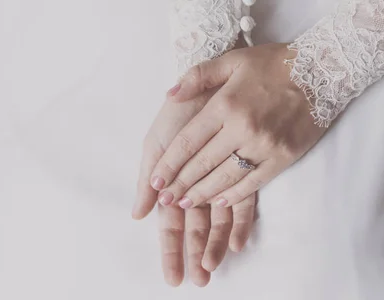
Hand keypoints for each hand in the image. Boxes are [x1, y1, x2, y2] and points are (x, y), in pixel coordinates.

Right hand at [133, 92, 255, 286]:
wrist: (206, 82)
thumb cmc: (178, 110)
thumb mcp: (157, 142)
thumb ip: (149, 178)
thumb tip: (138, 215)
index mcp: (174, 182)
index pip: (171, 224)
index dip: (171, 250)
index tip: (173, 277)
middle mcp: (199, 185)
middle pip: (197, 228)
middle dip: (196, 254)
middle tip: (198, 280)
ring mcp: (222, 179)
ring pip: (220, 220)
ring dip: (217, 245)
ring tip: (215, 267)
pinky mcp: (245, 169)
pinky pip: (244, 201)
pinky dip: (241, 222)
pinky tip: (241, 242)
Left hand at [150, 43, 325, 208]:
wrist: (323, 72)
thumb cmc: (274, 64)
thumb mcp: (233, 59)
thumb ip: (198, 76)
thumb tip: (170, 96)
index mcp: (225, 104)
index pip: (188, 141)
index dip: (169, 164)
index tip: (155, 181)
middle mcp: (242, 128)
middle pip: (203, 164)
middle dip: (180, 184)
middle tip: (166, 199)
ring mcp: (264, 145)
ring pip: (226, 178)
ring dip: (203, 194)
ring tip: (187, 203)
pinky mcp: (283, 157)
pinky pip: (254, 183)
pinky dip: (235, 195)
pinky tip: (220, 202)